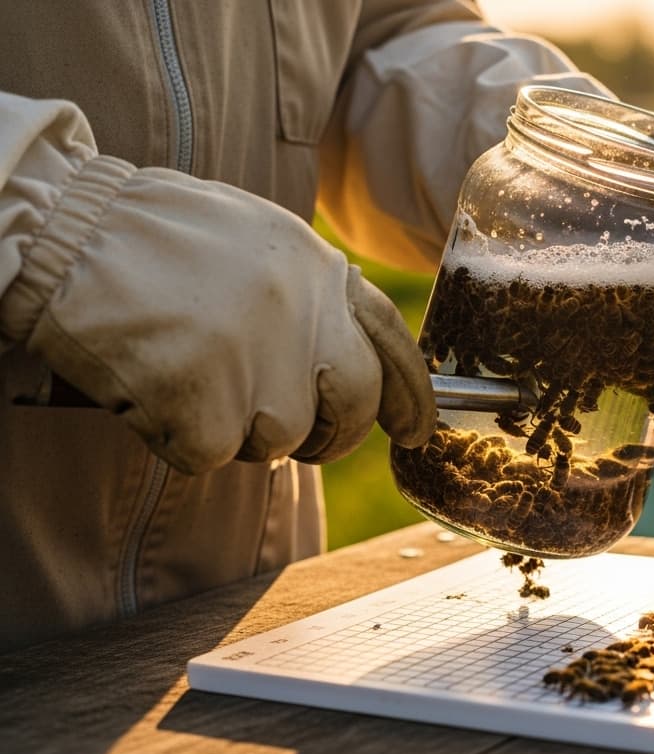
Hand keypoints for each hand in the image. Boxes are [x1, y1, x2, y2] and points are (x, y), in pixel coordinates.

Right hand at [5, 158, 435, 473]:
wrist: (67, 229)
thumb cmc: (152, 235)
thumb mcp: (260, 241)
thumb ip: (311, 296)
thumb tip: (342, 361)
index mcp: (321, 271)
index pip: (392, 343)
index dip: (411, 396)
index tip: (417, 431)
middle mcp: (307, 318)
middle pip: (352, 408)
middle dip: (332, 437)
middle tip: (302, 442)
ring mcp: (261, 365)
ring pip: (279, 440)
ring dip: (235, 429)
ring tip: (186, 373)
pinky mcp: (208, 410)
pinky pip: (210, 456)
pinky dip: (177, 437)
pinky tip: (151, 386)